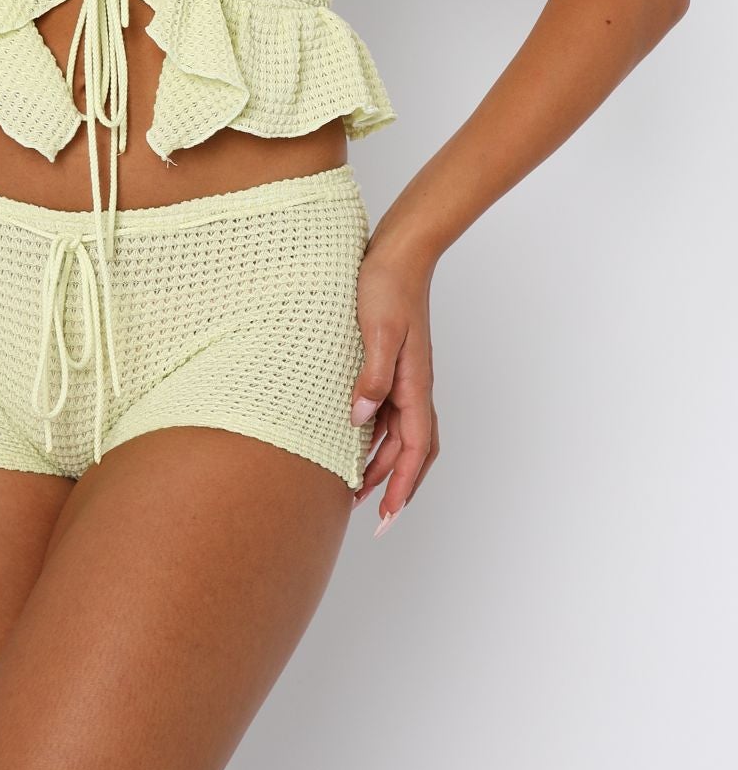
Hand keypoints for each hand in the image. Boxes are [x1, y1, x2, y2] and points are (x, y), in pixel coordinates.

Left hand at [348, 235, 440, 529]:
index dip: (402, 486)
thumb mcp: (376, 331)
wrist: (399, 252)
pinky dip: (377, 437)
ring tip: (356, 489)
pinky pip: (390, 414)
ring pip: (401, 435)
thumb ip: (371, 377)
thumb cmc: (387, 286)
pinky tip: (355, 441)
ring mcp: (406, 376)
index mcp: (415, 384)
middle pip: (412, 451)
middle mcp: (414, 386)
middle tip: (374, 518)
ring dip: (383, 464)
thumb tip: (359, 421)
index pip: (414, 449)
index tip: (388, 517)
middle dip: (395, 486)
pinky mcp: (394, 365)